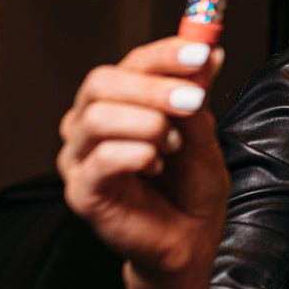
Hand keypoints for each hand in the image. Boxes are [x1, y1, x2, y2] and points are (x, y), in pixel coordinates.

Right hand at [57, 37, 229, 288]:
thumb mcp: (203, 132)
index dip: (166, 53)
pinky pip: (100, 159)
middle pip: (101, 83)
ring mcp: (80, 158)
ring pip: (96, 118)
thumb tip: (208, 52)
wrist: (190, 236)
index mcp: (120, 101)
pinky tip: (156, 165)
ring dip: (148, 125)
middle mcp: (91, 123)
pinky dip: (137, 155)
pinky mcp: (81, 191)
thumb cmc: (191, 184)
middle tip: (192, 100)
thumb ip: (197, 94)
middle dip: (153, 87)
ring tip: (174, 145)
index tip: (201, 52)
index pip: (131, 62)